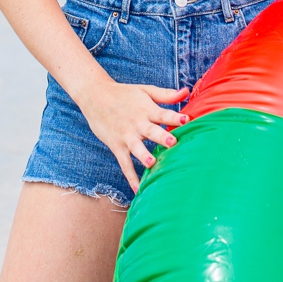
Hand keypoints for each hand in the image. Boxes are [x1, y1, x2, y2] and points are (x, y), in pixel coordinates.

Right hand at [78, 78, 189, 192]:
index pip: (163, 113)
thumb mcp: (145, 90)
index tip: (186, 120)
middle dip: (161, 136)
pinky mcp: (117, 146)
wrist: (95, 96)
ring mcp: (126, 136)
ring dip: (144, 155)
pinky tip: (138, 190)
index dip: (174, 117)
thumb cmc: (124, 94)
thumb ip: (166, 94)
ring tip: (151, 163)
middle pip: (151, 131)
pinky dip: (131, 178)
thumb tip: (187, 92)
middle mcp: (137, 123)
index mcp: (146, 109)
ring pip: (136, 148)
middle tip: (172, 142)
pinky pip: (125, 164)